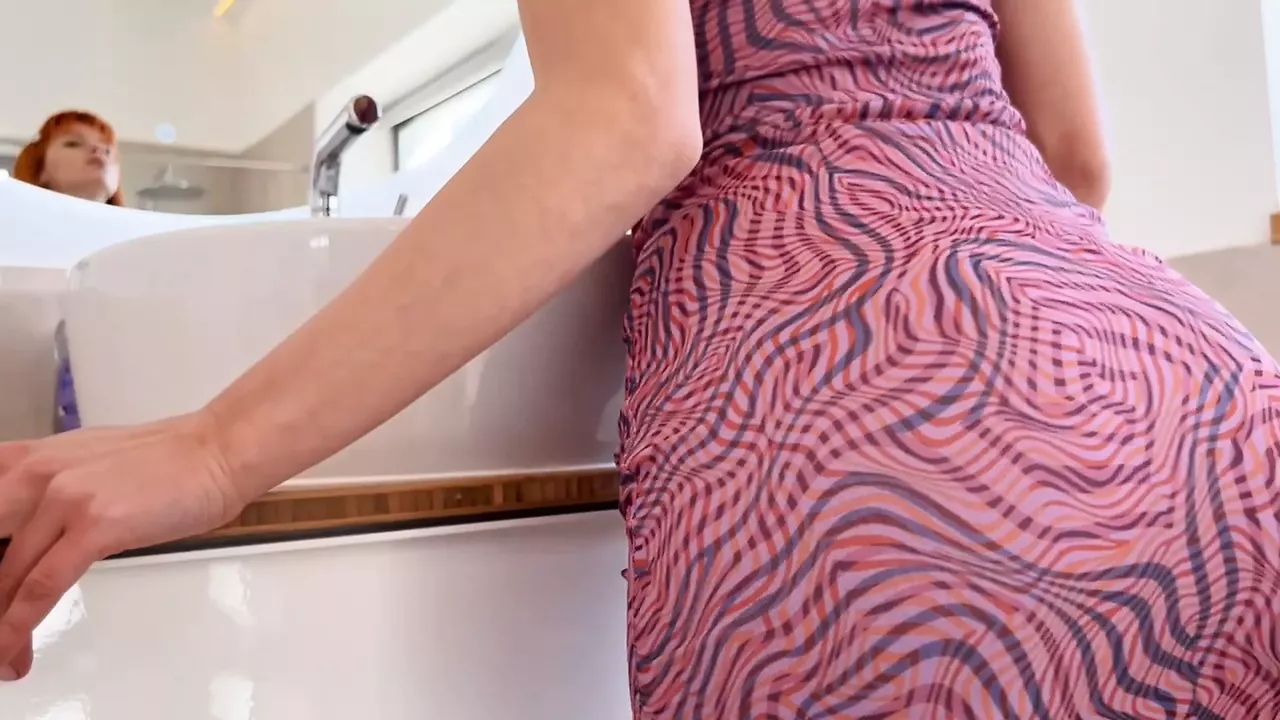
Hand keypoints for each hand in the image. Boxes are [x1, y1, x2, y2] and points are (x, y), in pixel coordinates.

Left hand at [0, 413, 245, 680]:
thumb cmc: (168, 461)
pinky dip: (18, 624)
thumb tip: (30, 538)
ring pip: (6, 574)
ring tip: (1, 653)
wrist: (217, 452)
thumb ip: (48, 495)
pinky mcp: (94, 524)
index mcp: (29, 459)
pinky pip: (41, 586)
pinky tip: (13, 647)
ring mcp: (63, 498)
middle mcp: (35, 474)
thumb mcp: (86, 465)